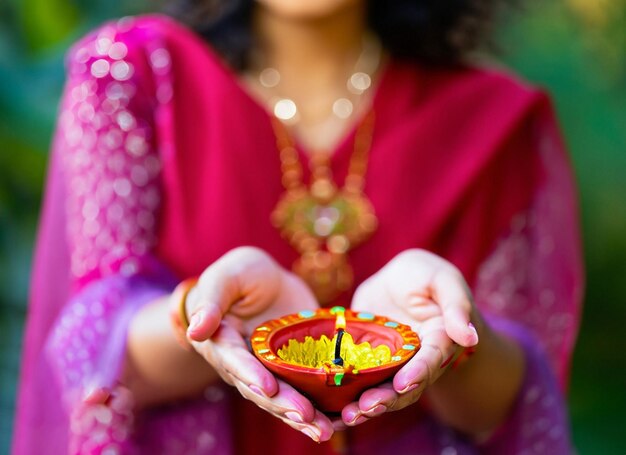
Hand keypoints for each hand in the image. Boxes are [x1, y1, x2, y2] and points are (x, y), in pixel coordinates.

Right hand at [184, 246, 333, 441]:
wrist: (266, 280)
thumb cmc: (240, 274)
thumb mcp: (226, 277)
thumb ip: (212, 300)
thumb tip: (195, 330)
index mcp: (223, 343)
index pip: (235, 362)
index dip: (251, 375)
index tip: (268, 387)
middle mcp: (244, 365)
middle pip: (261, 390)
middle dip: (283, 404)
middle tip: (306, 416)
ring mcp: (270, 371)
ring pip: (283, 399)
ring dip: (302, 418)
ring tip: (324, 430)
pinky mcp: (294, 370)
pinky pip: (305, 392)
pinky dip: (321, 407)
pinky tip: (340, 419)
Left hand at [340, 249, 479, 425]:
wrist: (398, 278)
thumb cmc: (426, 276)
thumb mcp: (443, 280)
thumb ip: (456, 305)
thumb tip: (469, 336)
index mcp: (440, 342)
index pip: (431, 361)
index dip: (418, 373)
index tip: (403, 384)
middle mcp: (417, 361)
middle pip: (405, 386)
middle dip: (387, 399)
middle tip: (365, 408)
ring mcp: (391, 365)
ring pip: (382, 391)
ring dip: (366, 406)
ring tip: (348, 417)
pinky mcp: (368, 363)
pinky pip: (359, 383)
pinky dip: (346, 398)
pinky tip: (329, 412)